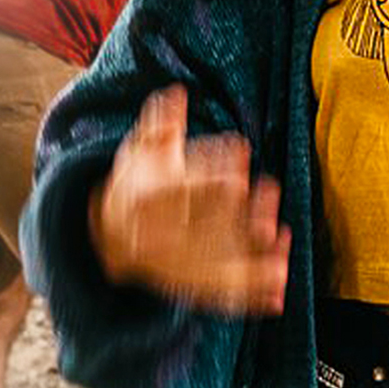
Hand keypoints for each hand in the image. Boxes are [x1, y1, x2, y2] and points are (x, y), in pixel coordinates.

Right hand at [89, 85, 289, 313]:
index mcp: (155, 197)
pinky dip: (250, 294)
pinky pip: (223, 292)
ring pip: (220, 260)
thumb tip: (174, 93)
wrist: (106, 238)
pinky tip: (278, 294)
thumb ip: (161, 124)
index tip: (242, 151)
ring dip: (252, 258)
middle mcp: (168, 235)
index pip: (187, 183)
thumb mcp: (142, 150)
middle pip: (208, 223)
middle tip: (272, 193)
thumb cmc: (137, 183)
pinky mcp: (194, 283)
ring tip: (282, 251)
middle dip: (239, 209)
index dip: (214, 167)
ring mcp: (183, 262)